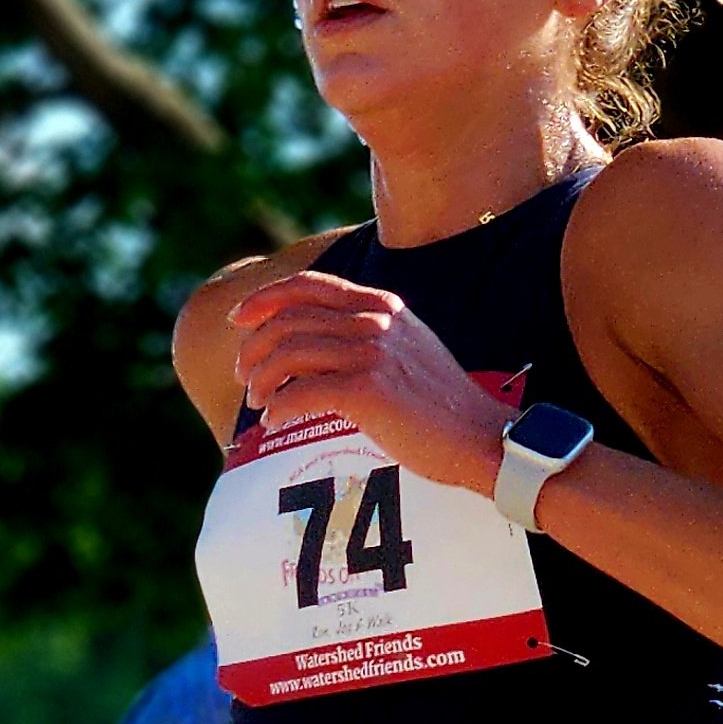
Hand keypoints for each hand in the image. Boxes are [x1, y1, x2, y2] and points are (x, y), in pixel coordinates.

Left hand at [228, 270, 506, 494]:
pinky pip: (300, 392)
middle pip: (289, 319)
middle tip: (243, 376)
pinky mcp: (368, 391)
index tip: (240, 320)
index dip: (267, 298)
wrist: (482, 438)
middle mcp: (376, 320)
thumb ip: (370, 336)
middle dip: (254, 347)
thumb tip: (317, 345)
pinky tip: (273, 421)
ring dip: (261, 379)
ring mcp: (372, 353)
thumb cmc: (442, 407)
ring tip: (257, 402)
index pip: (310, 285)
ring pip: (288, 353)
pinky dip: (278, 407)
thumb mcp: (408, 351)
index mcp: (383, 305)